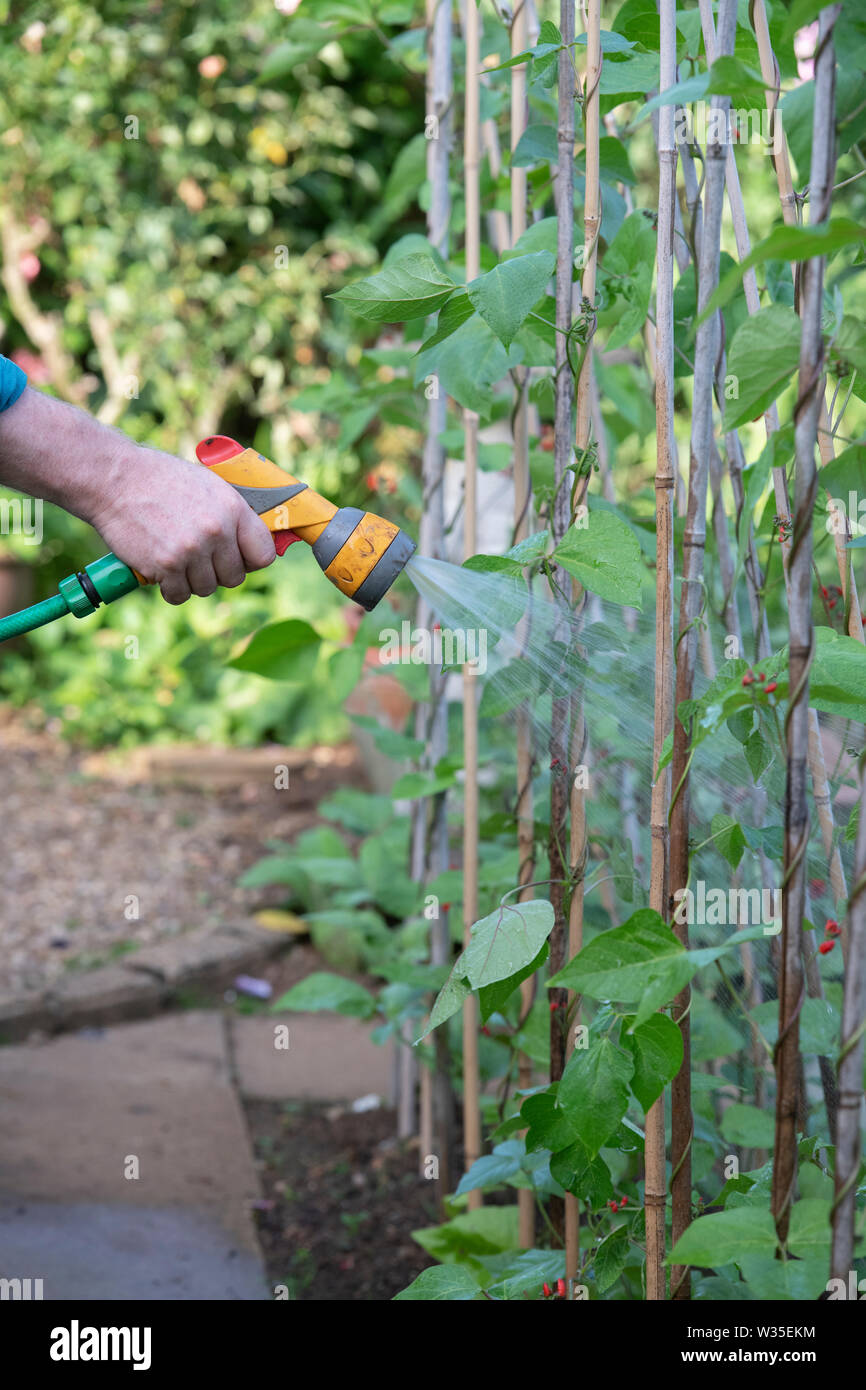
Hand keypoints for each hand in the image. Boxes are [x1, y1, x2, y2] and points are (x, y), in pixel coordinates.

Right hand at [90, 444, 276, 603]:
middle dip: (218, 572)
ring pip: (207, 588)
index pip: (263, 555)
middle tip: (198, 559)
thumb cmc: (161, 479)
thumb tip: (249, 543)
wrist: (116, 479)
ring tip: (178, 560)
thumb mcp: (207, 485)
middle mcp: (216, 531)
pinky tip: (164, 573)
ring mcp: (191, 550)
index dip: (250, 561)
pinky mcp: (165, 565)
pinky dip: (171, 590)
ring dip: (193, 581)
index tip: (237, 559)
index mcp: (233, 508)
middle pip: (234, 577)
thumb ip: (231, 514)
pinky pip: (179, 595)